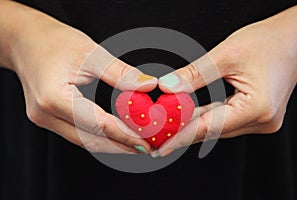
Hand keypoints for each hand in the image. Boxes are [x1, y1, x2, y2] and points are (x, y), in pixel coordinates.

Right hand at [1, 1, 156, 152]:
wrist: (26, 40)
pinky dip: (100, 136)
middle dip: (122, 146)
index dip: (126, 135)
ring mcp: (44, 119)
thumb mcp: (91, 53)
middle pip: (91, 140)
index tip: (148, 140)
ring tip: (136, 144)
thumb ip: (120, 73)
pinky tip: (116, 135)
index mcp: (54, 98)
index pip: (99, 125)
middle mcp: (45, 115)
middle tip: (148, 147)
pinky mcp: (48, 119)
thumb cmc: (54, 41)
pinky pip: (78, 134)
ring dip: (112, 144)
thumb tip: (148, 85)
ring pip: (85, 141)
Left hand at [156, 5, 296, 155]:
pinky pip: (225, 119)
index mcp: (257, 109)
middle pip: (213, 130)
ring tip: (168, 125)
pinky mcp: (258, 115)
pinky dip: (207, 117)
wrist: (293, 37)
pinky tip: (189, 115)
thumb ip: (194, 75)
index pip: (209, 128)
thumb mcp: (226, 55)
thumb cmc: (267, 41)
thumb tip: (167, 87)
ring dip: (194, 124)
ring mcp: (262, 120)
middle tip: (158, 135)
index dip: (181, 137)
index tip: (161, 147)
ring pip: (218, 126)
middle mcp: (262, 121)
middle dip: (184, 131)